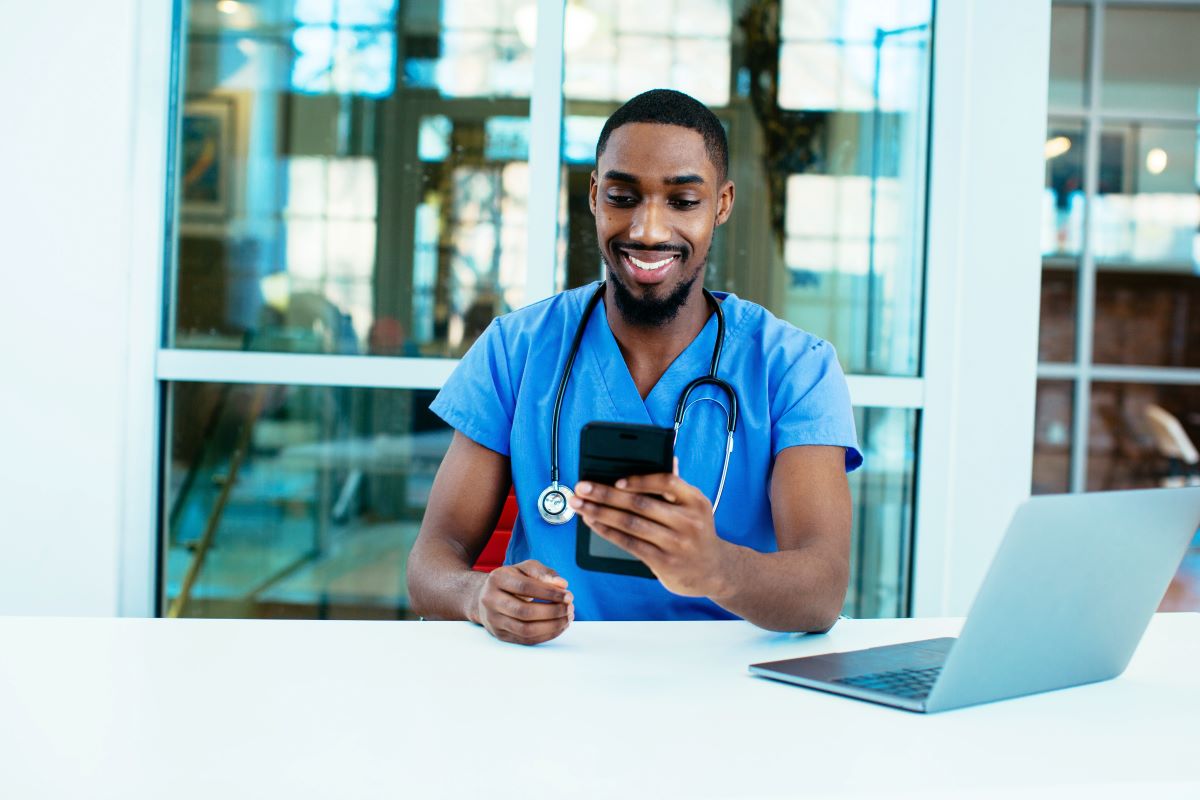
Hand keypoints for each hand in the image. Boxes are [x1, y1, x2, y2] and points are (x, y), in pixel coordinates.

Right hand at [471, 560, 573, 644]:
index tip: (568, 595)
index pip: (525, 588)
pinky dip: (546, 635)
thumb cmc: (511, 580)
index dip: (549, 593)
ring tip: (567, 618)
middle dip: (552, 611)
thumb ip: (543, 573)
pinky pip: (526, 640)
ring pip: (525, 630)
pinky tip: (558, 627)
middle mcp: (491, 600)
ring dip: (551, 626)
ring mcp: (494, 620)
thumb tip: (562, 584)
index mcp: (497, 579)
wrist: (486, 595)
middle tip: (570, 608)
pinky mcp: (500, 634)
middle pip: (524, 611)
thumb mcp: (525, 569)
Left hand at [570, 468, 731, 597]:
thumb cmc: (696, 532)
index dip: (640, 480)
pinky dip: (607, 532)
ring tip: (580, 505)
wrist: (714, 571)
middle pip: (639, 504)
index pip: (667, 482)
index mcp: (696, 501)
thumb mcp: (695, 507)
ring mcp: (676, 543)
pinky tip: (593, 523)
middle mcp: (688, 522)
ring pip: (630, 524)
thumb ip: (677, 487)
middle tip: (582, 487)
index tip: (616, 479)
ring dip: (600, 512)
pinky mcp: (664, 562)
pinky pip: (629, 543)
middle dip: (605, 494)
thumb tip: (667, 457)